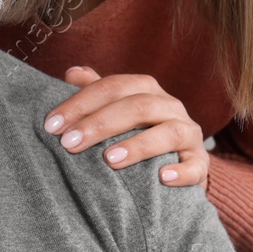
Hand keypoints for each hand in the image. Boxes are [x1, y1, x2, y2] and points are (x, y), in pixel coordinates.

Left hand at [42, 67, 207, 186]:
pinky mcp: (200, 164)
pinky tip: (162, 179)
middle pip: (138, 106)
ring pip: (169, 132)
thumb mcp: (116, 113)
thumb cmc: (136, 136)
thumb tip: (71, 72)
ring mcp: (189, 135)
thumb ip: (97, 92)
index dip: (81, 103)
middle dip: (101, 123)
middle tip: (69, 143)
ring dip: (139, 145)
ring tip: (110, 160)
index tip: (51, 125)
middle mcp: (171, 107)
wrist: (176, 167)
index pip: (113, 87)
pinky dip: (181, 172)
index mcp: (147, 91)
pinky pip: (195, 166)